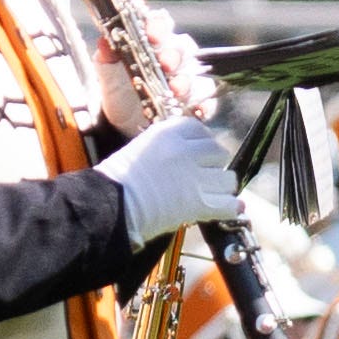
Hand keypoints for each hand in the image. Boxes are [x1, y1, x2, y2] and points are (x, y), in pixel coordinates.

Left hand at [97, 3, 214, 130]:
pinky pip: (207, 101)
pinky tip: (197, 110)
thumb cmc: (119, 90)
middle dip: (174, 55)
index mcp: (154, 42)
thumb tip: (104, 42)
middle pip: (183, 48)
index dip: (158, 26)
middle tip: (165, 64)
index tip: (152, 35)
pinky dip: (204, 105)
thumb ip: (107, 56)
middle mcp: (175, 57)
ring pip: (196, 74)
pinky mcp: (197, 102)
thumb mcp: (108, 72)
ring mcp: (188, 79)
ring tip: (176, 90)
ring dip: (187, 81)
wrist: (124, 122)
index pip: (160, 25)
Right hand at [100, 116, 244, 246]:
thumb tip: (186, 152)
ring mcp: (196, 178)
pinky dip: (229, 208)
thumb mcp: (139, 149)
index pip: (199, 129)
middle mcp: (186, 151)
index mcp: (168, 134)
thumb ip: (165, 147)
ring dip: (222, 187)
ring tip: (212, 195)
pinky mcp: (200, 203)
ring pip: (228, 179)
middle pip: (219, 152)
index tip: (197, 153)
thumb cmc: (116, 180)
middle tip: (203, 176)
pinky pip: (230, 204)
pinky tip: (224, 209)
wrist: (108, 204)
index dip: (201, 142)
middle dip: (213, 164)